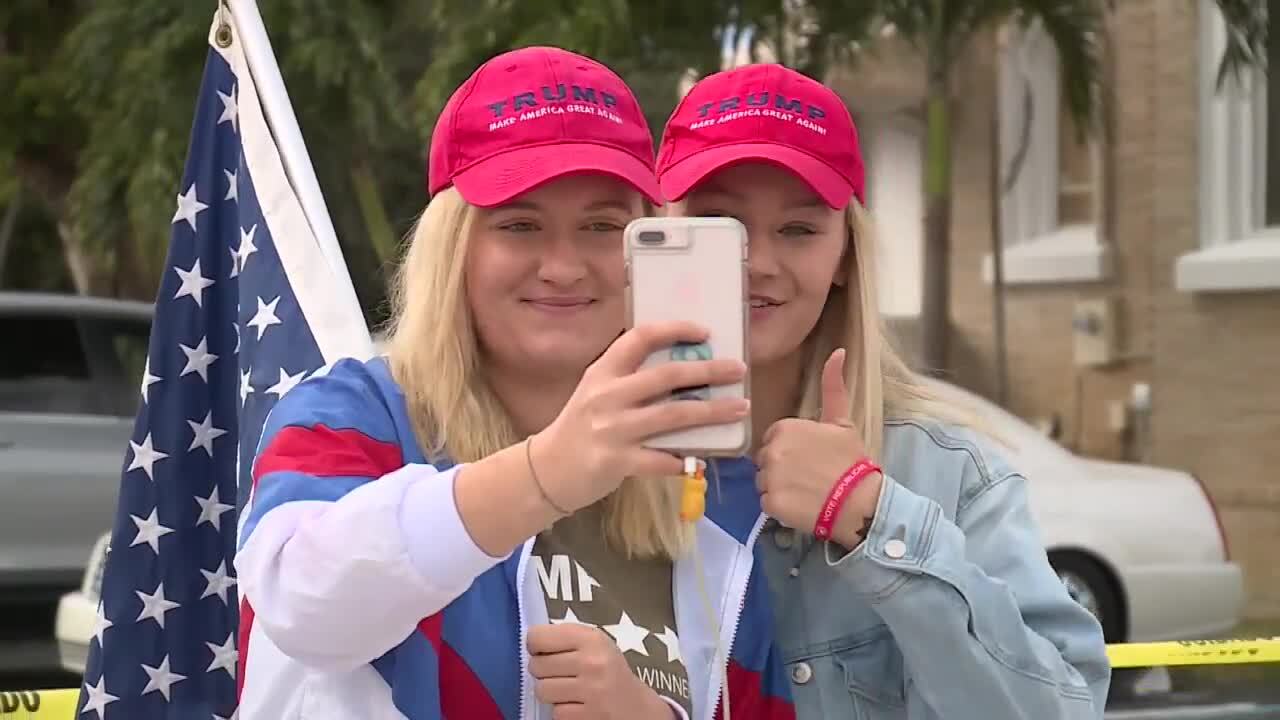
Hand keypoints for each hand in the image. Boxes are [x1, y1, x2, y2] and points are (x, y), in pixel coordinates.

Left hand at [528, 623, 673, 719]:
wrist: (636, 706)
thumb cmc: (609, 669)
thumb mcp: (595, 643)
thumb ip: (566, 637)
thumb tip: (531, 642)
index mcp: (591, 638)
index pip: (537, 637)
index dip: (536, 645)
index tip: (545, 651)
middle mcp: (591, 662)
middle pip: (536, 665)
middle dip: (543, 671)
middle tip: (559, 673)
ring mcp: (590, 691)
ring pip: (542, 690)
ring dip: (550, 692)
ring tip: (567, 690)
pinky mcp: (587, 716)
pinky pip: (555, 712)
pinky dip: (562, 710)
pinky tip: (576, 704)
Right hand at [532, 321, 749, 511]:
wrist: (547, 470)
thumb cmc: (580, 427)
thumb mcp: (597, 393)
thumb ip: (630, 380)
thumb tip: (687, 371)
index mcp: (602, 372)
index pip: (639, 338)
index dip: (674, 330)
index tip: (704, 332)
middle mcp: (607, 396)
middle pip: (666, 376)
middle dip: (708, 371)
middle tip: (738, 369)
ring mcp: (612, 430)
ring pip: (673, 416)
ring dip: (712, 411)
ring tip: (739, 408)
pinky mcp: (617, 462)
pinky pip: (663, 459)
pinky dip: (685, 459)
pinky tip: (702, 458)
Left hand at [755, 349, 882, 547]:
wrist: (858, 501)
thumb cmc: (850, 460)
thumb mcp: (842, 421)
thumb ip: (832, 387)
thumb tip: (838, 351)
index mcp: (784, 428)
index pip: (773, 439)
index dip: (791, 450)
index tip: (810, 459)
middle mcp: (771, 451)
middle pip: (765, 460)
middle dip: (781, 468)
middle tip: (808, 476)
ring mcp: (769, 478)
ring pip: (764, 482)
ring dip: (779, 487)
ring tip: (805, 492)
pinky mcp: (769, 503)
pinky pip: (767, 503)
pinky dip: (780, 507)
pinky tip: (801, 505)